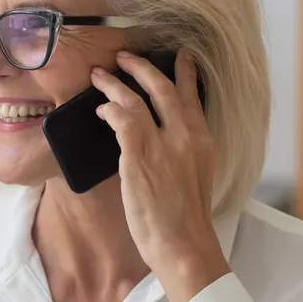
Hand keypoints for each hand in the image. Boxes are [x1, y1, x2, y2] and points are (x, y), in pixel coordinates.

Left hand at [90, 48, 230, 301]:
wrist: (184, 245)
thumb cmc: (185, 222)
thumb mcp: (194, 178)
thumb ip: (182, 154)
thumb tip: (159, 142)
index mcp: (202, 142)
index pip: (193, 97)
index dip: (185, 73)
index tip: (179, 56)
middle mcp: (186, 136)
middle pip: (164, 88)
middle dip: (143, 67)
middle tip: (126, 56)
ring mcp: (163, 144)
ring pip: (138, 98)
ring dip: (116, 83)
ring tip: (100, 75)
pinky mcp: (139, 156)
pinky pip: (122, 119)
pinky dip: (109, 109)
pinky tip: (100, 110)